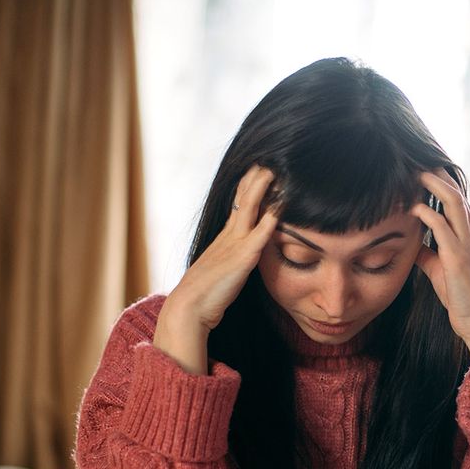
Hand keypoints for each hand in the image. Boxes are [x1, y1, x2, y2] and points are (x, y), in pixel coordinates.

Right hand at [154, 165, 278, 373]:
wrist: (188, 309)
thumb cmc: (204, 296)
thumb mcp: (220, 272)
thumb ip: (231, 262)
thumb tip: (238, 261)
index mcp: (224, 239)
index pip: (238, 206)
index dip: (248, 188)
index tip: (258, 170)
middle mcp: (228, 237)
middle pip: (243, 200)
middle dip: (255, 179)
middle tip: (267, 159)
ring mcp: (234, 246)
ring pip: (250, 209)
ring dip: (262, 189)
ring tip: (273, 170)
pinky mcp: (242, 260)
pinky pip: (259, 235)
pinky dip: (270, 220)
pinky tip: (280, 208)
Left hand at [410, 170, 469, 347]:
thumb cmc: (463, 299)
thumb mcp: (442, 272)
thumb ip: (429, 255)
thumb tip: (413, 245)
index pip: (458, 198)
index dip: (441, 181)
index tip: (421, 168)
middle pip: (457, 192)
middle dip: (437, 174)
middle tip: (416, 159)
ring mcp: (469, 245)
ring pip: (454, 202)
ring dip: (434, 185)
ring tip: (415, 172)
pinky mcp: (459, 259)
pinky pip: (443, 229)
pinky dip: (428, 214)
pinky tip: (414, 208)